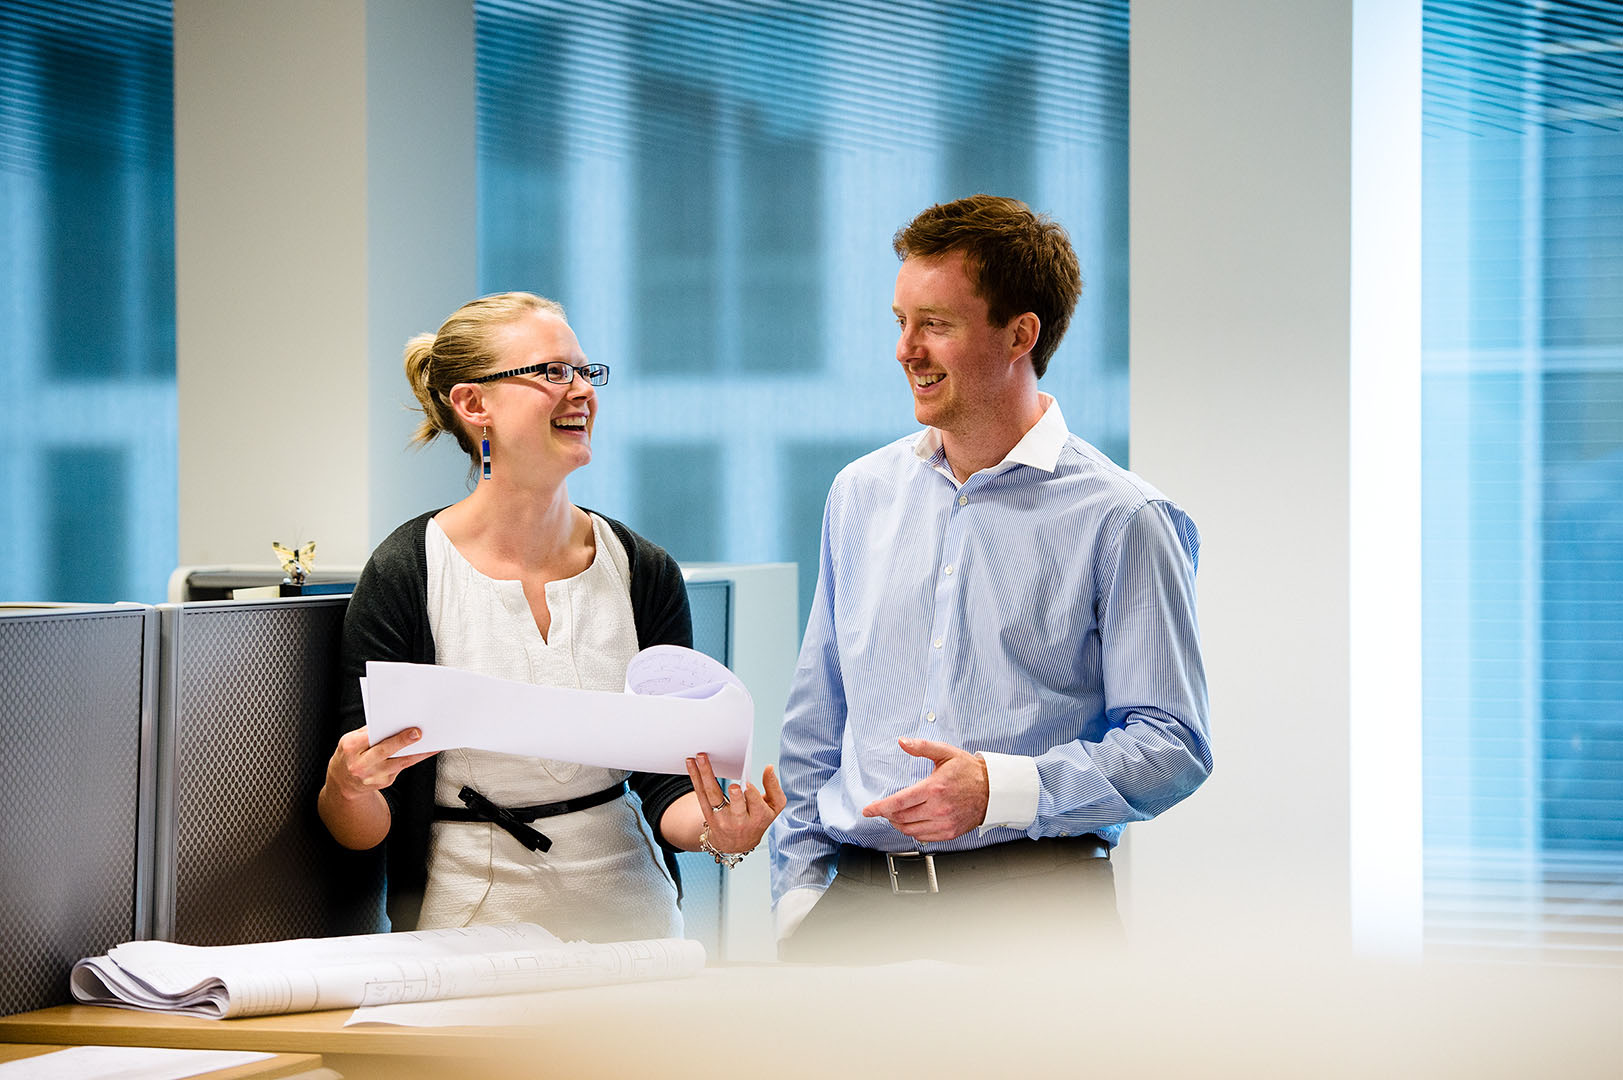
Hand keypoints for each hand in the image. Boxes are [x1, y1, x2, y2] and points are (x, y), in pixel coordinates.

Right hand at [324, 726, 435, 800]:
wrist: (343, 782)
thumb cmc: (350, 754)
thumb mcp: (351, 740)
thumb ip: (368, 732)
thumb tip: (393, 722)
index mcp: (351, 748)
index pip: (371, 739)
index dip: (387, 734)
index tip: (403, 728)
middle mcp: (360, 764)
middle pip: (384, 752)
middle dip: (402, 742)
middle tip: (419, 733)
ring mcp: (372, 776)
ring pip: (399, 763)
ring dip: (418, 754)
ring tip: (432, 744)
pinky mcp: (384, 782)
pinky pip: (402, 768)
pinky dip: (414, 759)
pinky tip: (424, 752)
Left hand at [686, 752, 786, 855]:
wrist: (737, 843)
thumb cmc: (757, 820)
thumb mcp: (773, 807)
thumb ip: (774, 787)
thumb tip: (769, 768)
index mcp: (758, 817)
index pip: (755, 804)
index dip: (751, 795)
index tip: (748, 786)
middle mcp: (738, 820)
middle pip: (735, 805)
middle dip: (734, 796)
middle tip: (732, 784)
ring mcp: (721, 818)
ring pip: (712, 795)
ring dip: (705, 774)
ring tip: (700, 757)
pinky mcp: (707, 813)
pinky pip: (700, 793)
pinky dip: (695, 777)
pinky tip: (691, 763)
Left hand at [861, 737, 988, 841]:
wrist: (993, 790)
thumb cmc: (970, 771)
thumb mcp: (945, 753)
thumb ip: (921, 747)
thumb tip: (902, 742)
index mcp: (934, 789)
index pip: (898, 802)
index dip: (879, 808)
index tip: (868, 810)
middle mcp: (938, 808)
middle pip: (901, 818)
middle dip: (887, 814)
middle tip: (883, 809)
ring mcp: (944, 823)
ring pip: (910, 830)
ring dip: (898, 824)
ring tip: (895, 816)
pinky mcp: (949, 833)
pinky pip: (923, 837)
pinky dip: (912, 832)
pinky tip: (911, 823)